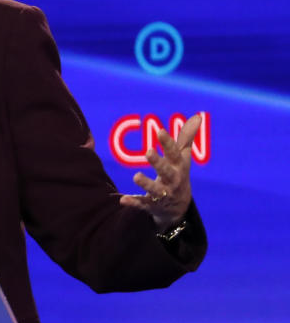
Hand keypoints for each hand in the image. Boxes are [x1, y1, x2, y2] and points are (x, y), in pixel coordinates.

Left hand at [119, 112, 201, 231]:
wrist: (179, 206)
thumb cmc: (178, 173)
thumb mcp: (183, 157)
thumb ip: (186, 137)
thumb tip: (198, 116)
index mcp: (178, 167)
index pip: (174, 153)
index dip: (168, 143)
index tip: (160, 131)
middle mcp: (172, 180)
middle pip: (166, 171)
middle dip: (158, 162)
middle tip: (148, 152)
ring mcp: (162, 194)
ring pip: (155, 189)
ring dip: (146, 184)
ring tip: (136, 176)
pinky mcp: (151, 204)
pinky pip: (142, 204)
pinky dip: (134, 202)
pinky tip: (123, 200)